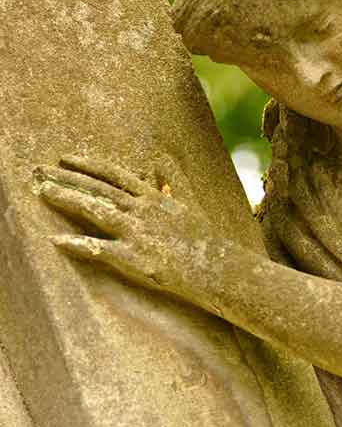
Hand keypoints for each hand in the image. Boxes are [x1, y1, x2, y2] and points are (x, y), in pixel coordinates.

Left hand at [35, 155, 217, 303]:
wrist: (217, 267)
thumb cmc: (205, 239)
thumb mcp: (190, 203)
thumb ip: (174, 180)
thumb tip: (162, 159)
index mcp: (154, 198)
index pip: (115, 176)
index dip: (89, 166)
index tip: (66, 159)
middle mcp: (143, 211)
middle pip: (98, 189)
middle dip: (67, 178)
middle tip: (39, 171)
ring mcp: (138, 233)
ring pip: (95, 210)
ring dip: (66, 200)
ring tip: (41, 192)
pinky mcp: (135, 258)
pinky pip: (99, 249)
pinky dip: (76, 245)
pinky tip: (55, 240)